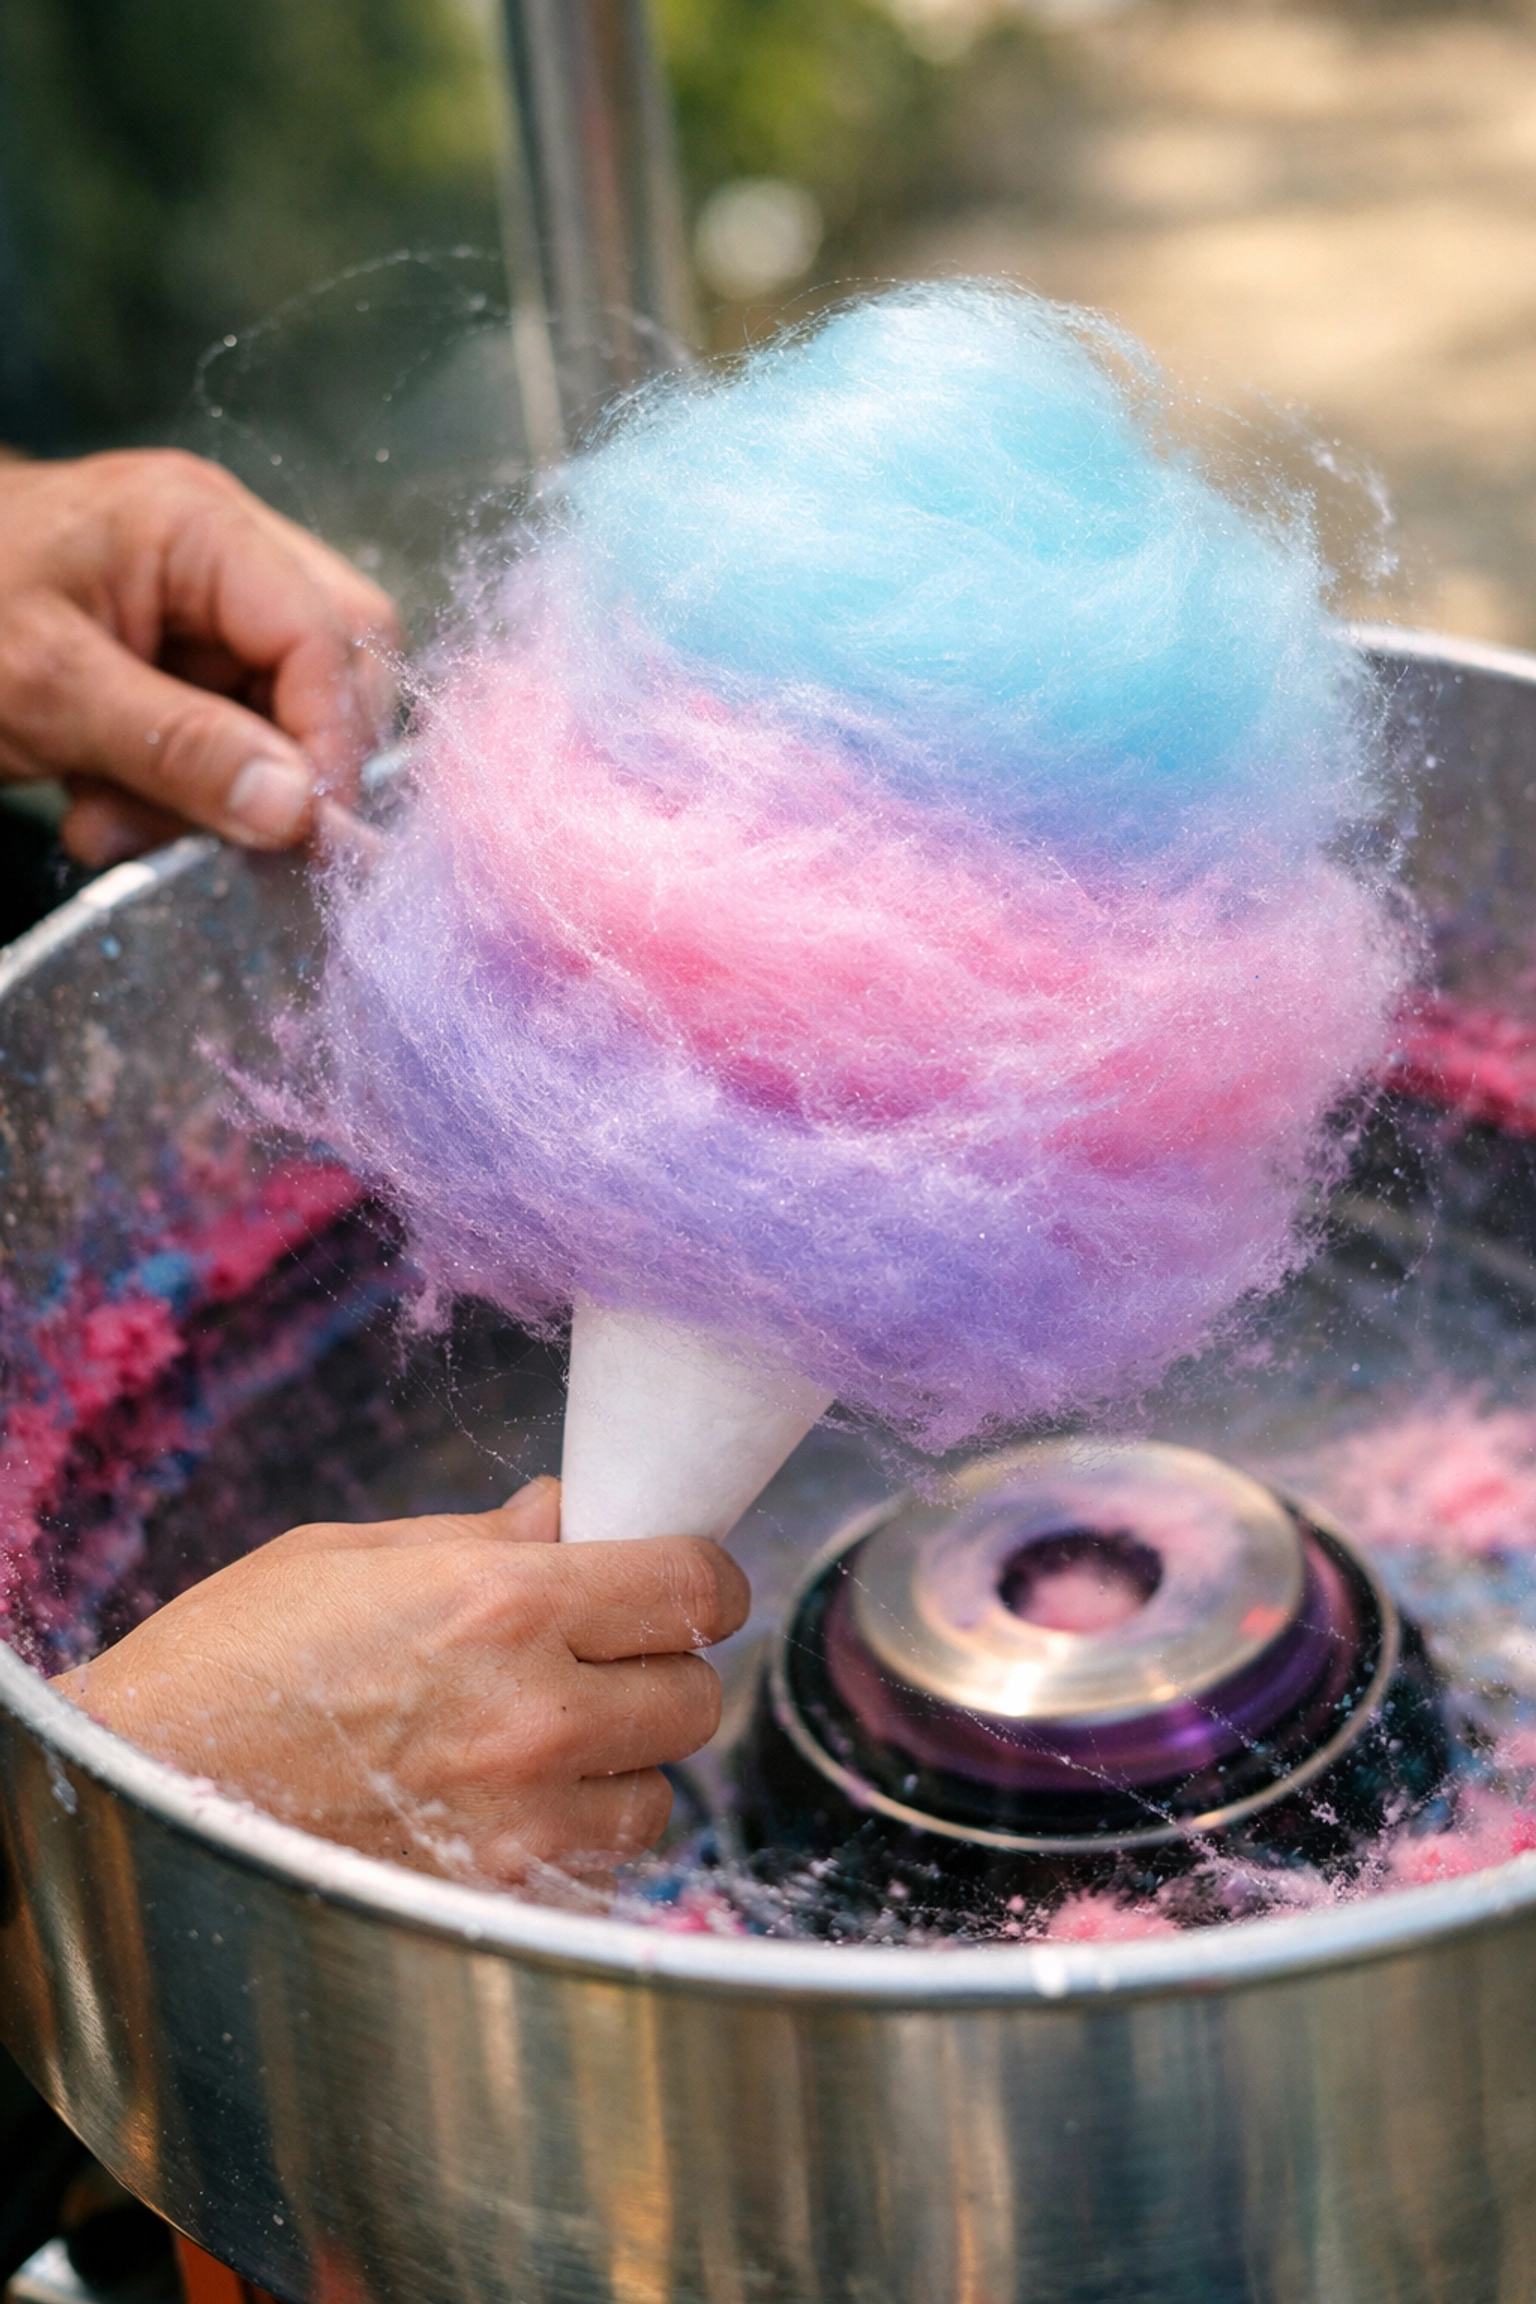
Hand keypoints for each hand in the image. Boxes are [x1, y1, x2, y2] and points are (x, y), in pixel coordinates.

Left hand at [0, 450, 399, 867]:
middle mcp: (221, 551)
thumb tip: (297, 810)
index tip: (311, 836)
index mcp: (199, 524)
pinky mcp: (173, 659)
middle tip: (229, 837)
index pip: (331, 633)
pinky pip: (224, 737)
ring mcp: (200, 605)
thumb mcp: (47, 688)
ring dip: (218, 795)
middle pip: (334, 666)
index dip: (335, 741)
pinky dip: (176, 794)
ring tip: (117, 828)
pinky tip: (103, 812)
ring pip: (281, 717)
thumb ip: (179, 747)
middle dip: (286, 765)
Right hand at [51, 1478, 748, 1890]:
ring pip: (658, 1798)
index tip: (684, 1584)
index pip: (695, 1588)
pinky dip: (576, 1843)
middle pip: (696, 1698)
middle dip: (663, 1672)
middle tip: (607, 1662)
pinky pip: (596, 1873)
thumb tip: (576, 1514)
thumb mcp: (357, 1554)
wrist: (139, 1790)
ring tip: (550, 1747)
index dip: (703, 1581)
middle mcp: (531, 1714)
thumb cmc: (232, 1657)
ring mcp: (517, 1822)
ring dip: (624, 1768)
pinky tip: (510, 1812)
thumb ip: (490, 1538)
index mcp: (504, 1601)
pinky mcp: (492, 1900)